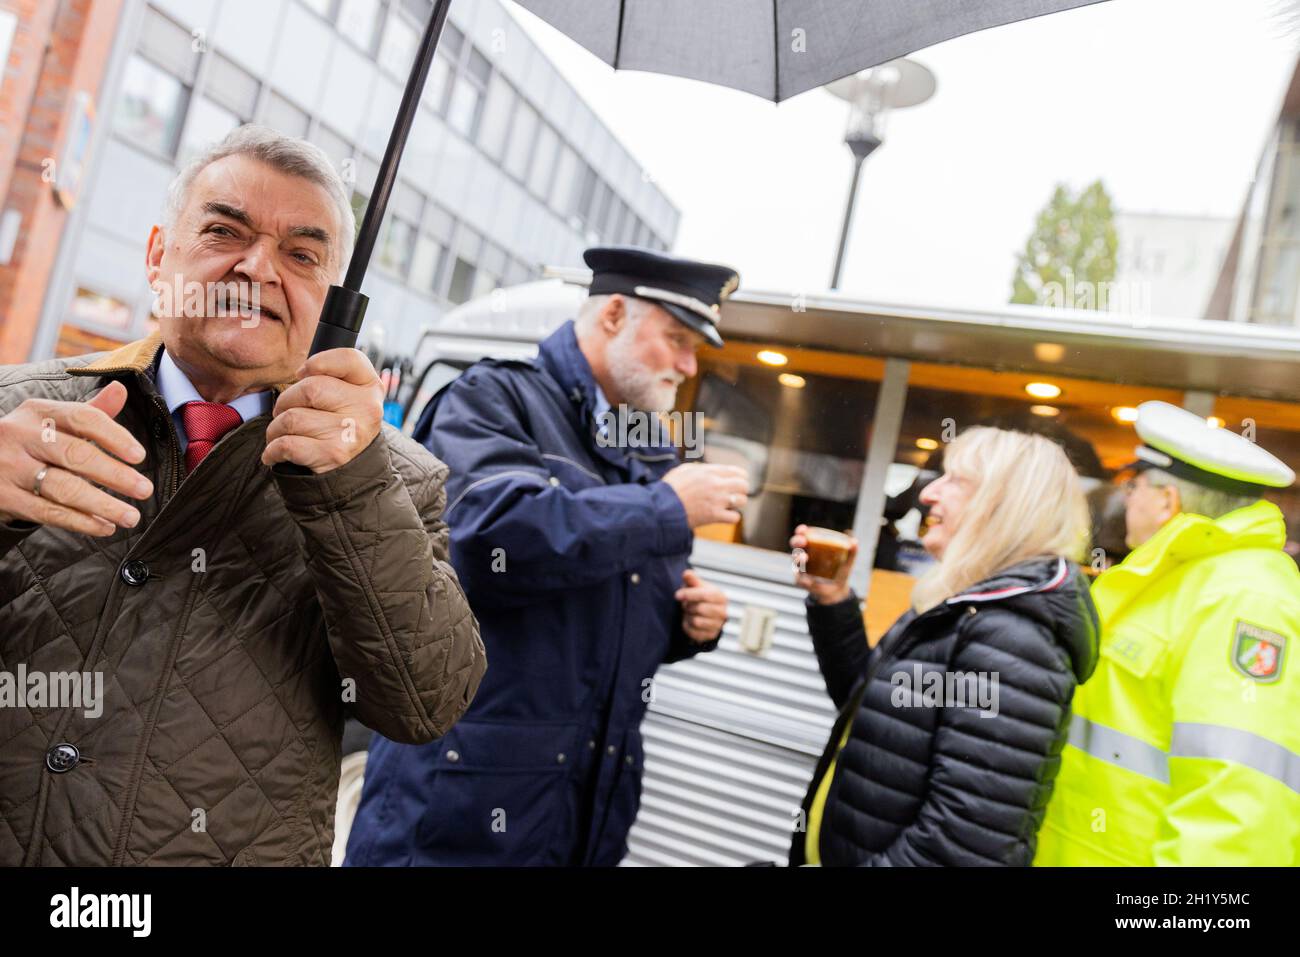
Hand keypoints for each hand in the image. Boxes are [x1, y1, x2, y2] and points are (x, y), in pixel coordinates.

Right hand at [0, 380, 151, 535]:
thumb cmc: (31, 441)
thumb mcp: (53, 421)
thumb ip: (90, 412)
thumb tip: (120, 389)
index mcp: (38, 412)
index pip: (82, 418)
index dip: (114, 436)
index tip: (139, 456)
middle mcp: (20, 435)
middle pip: (75, 454)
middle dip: (114, 474)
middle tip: (144, 490)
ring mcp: (9, 467)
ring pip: (63, 487)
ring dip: (102, 504)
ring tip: (130, 516)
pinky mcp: (3, 496)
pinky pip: (48, 512)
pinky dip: (80, 522)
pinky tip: (104, 527)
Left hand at [263, 348, 383, 473]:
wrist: (352, 472)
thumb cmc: (339, 426)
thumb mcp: (348, 397)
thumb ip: (331, 377)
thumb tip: (301, 374)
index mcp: (371, 387)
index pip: (349, 358)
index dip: (318, 362)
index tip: (302, 374)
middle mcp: (367, 408)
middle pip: (309, 389)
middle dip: (285, 401)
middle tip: (285, 413)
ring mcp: (351, 432)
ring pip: (292, 418)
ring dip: (275, 429)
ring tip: (281, 435)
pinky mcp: (334, 455)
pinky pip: (286, 444)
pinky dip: (272, 450)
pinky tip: (275, 453)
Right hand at [662, 463, 747, 527]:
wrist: (661, 507)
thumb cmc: (669, 488)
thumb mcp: (683, 470)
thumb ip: (700, 469)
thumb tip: (708, 470)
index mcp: (709, 472)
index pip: (737, 471)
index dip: (740, 477)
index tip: (738, 482)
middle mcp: (716, 484)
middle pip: (744, 485)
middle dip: (741, 490)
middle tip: (734, 494)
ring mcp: (717, 500)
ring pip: (742, 500)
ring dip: (737, 503)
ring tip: (727, 505)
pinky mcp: (714, 516)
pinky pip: (735, 517)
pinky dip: (731, 517)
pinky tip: (723, 516)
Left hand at [675, 569, 726, 642]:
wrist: (704, 614)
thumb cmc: (699, 596)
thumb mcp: (696, 586)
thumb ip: (691, 579)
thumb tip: (686, 573)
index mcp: (720, 597)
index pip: (704, 595)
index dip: (689, 594)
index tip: (677, 595)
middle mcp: (722, 612)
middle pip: (699, 609)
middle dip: (688, 606)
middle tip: (686, 604)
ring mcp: (718, 625)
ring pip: (696, 621)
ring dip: (688, 616)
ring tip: (689, 612)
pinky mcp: (710, 636)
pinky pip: (693, 632)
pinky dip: (687, 626)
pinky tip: (689, 621)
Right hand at [790, 524, 857, 604]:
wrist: (837, 591)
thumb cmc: (839, 572)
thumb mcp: (847, 562)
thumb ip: (852, 552)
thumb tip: (854, 541)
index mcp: (813, 547)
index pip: (804, 536)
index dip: (801, 531)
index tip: (803, 529)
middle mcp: (805, 555)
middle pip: (796, 546)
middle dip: (797, 541)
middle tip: (803, 541)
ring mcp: (802, 568)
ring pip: (795, 561)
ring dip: (797, 558)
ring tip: (804, 557)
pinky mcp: (801, 580)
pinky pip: (799, 577)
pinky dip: (802, 576)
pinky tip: (807, 577)